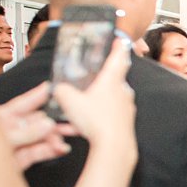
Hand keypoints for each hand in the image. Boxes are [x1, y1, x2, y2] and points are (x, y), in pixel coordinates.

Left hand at [0, 82, 74, 168]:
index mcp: (3, 118)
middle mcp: (13, 129)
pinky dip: (52, 150)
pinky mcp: (24, 157)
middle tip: (72, 120)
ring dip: (55, 139)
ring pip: (42, 137)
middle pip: (37, 122)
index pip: (24, 104)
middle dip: (55, 122)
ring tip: (63, 142)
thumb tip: (48, 125)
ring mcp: (19, 143)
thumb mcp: (4, 138)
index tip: (52, 88)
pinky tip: (61, 149)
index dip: (38, 96)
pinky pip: (41, 151)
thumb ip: (27, 133)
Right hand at [55, 41, 135, 162]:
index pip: (117, 59)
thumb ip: (61, 91)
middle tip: (93, 78)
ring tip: (84, 107)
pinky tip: (88, 125)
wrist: (114, 146)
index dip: (118, 48)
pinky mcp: (126, 122)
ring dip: (101, 100)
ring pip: (113, 98)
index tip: (121, 40)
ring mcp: (127, 107)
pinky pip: (112, 114)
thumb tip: (58, 89)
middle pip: (115, 79)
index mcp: (112, 81)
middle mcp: (123, 92)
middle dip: (104, 79)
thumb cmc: (96, 121)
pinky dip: (101, 116)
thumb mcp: (69, 100)